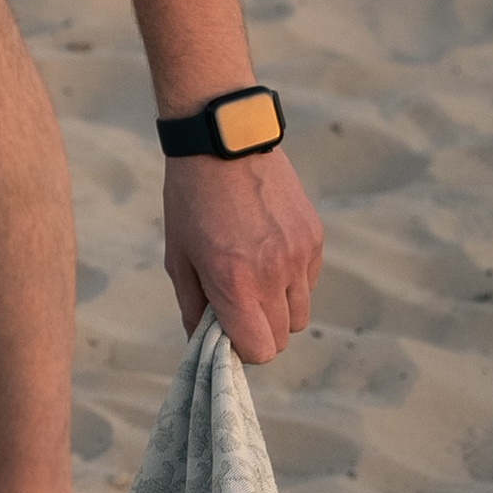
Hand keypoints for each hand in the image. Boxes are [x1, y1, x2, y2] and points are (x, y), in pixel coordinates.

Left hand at [162, 146, 321, 361]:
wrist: (224, 142)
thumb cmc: (190, 201)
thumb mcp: (178, 257)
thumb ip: (194, 307)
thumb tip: (203, 343)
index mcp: (235, 283)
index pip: (260, 350)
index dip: (243, 348)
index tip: (227, 330)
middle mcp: (274, 274)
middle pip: (283, 337)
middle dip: (259, 331)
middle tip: (236, 305)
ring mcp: (299, 255)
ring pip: (301, 313)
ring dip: (278, 308)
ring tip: (252, 278)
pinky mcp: (314, 236)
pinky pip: (309, 281)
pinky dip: (292, 280)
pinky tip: (267, 251)